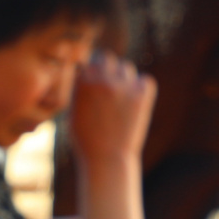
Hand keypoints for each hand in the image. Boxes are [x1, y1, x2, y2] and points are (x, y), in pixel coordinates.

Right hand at [69, 52, 155, 168]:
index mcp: (83, 81)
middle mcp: (103, 79)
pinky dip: (141, 89)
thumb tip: (86, 67)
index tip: (95, 76)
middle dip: (107, 69)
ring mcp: (124, 86)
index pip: (90, 58)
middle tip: (109, 85)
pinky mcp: (142, 95)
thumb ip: (80, 87)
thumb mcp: (73, 110)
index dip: (93, 67)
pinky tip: (135, 104)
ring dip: (123, 79)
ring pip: (126, 68)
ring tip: (120, 101)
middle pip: (108, 58)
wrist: (107, 160)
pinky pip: (145, 81)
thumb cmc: (86, 139)